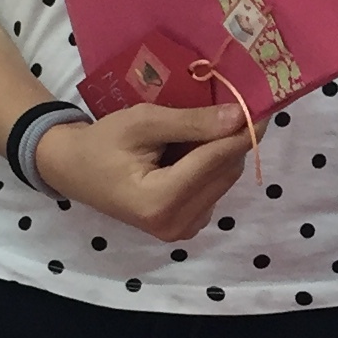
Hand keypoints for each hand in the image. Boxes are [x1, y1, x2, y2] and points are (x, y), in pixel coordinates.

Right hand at [33, 105, 253, 243]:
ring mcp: (180, 231)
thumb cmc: (103, 142)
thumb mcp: (143, 122)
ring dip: (221, 153)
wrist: (73, 169)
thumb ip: (192, 122)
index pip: (214, 161)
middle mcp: (174, 225)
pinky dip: (210, 168)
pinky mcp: (183, 228)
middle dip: (231, 140)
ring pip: (222, 182)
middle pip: (224, 174)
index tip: (263, 106)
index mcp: (160, 202)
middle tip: (236, 106)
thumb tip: (238, 117)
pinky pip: (212, 191)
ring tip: (203, 127)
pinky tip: (192, 151)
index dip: (241, 132)